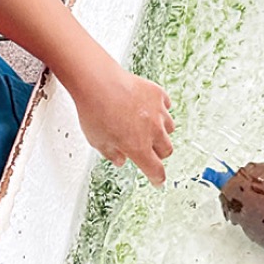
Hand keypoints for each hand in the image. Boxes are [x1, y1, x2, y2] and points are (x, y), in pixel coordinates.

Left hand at [72, 68, 174, 185]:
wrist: (99, 83)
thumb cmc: (94, 112)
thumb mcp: (97, 141)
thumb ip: (112, 153)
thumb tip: (121, 159)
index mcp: (137, 147)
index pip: (155, 170)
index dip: (158, 178)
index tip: (158, 181)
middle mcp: (152, 131)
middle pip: (166, 150)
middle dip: (158, 153)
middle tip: (147, 149)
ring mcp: (158, 112)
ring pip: (169, 128)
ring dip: (161, 131)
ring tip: (146, 126)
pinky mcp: (159, 95)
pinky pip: (166, 107)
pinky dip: (160, 110)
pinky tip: (148, 108)